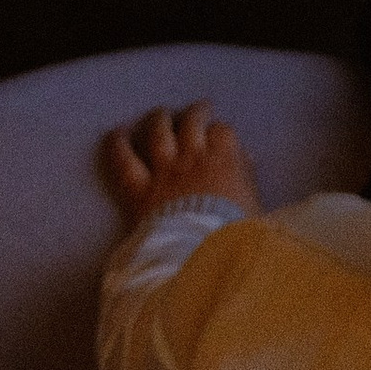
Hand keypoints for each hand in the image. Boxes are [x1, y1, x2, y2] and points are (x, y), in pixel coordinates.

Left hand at [102, 101, 258, 230]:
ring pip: (159, 131)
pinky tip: (118, 132)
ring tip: (161, 114)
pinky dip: (118, 144)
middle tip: (195, 111)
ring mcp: (164, 170)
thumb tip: (245, 158)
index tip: (219, 136)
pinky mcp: (140, 190)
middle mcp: (193, 156)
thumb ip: (246, 176)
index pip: (222, 131)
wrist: (202, 257)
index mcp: (224, 158)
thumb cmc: (234, 234)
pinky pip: (124, 160)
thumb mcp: (252, 204)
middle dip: (194, 112)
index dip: (219, 132)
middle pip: (192, 121)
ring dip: (160, 119)